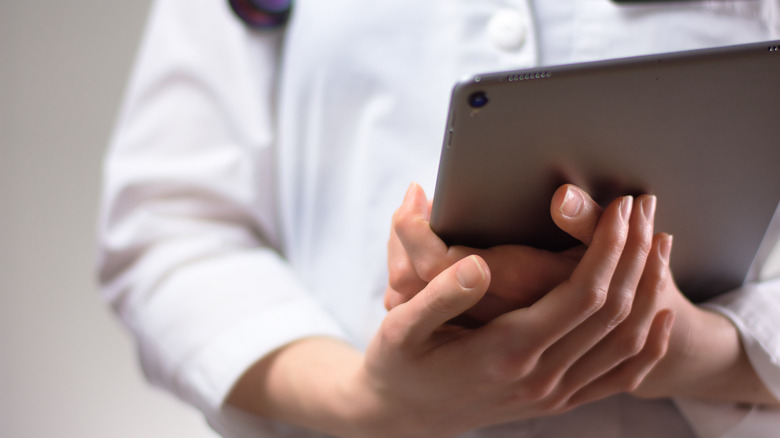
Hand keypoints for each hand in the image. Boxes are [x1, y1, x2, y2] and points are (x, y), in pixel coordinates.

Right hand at [350, 195, 673, 436]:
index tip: (620, 207)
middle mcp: (539, 377)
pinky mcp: (557, 400)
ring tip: (658, 242)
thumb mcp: (401, 328)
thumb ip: (440, 296)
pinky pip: (621, 377)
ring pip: (626, 341)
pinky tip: (661, 313)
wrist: (401, 417)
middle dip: (635, 252)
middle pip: (613, 311)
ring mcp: (552, 393)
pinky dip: (650, 343)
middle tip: (643, 207)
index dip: (608, 246)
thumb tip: (480, 264)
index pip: (581, 294)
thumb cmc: (398, 365)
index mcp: (506, 352)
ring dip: (650, 288)